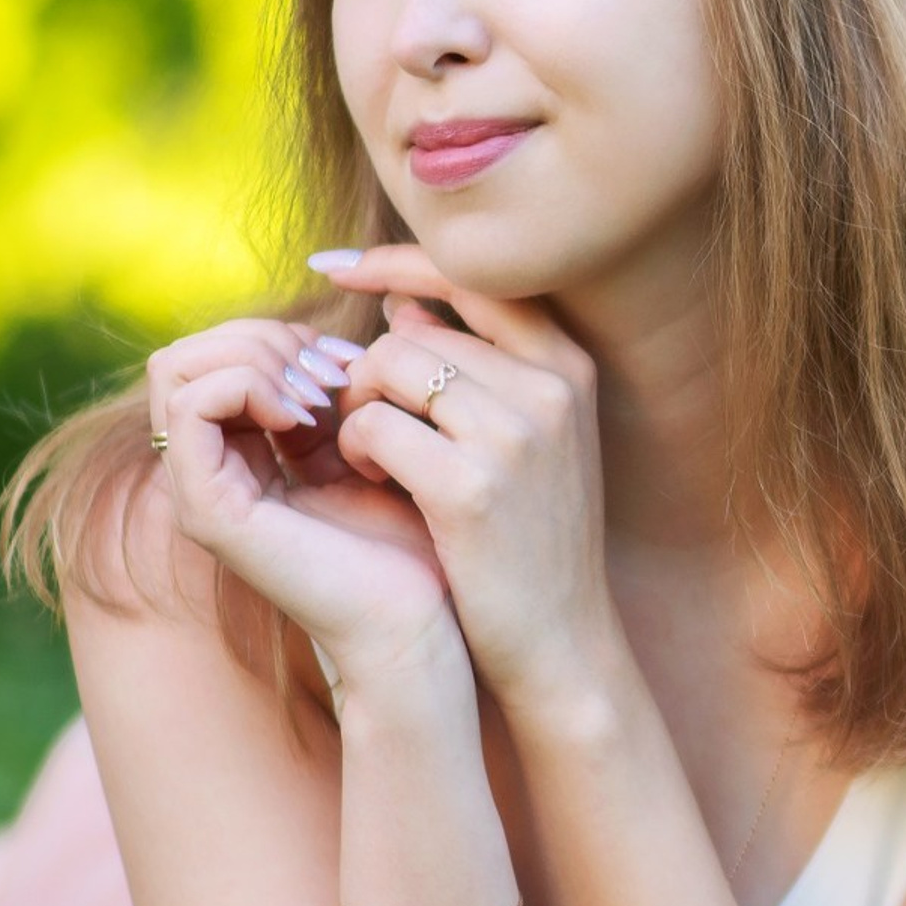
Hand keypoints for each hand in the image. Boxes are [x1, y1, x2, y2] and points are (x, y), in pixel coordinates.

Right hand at [147, 316, 462, 687]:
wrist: (425, 623)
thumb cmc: (422, 538)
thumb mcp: (388, 439)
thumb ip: (359, 386)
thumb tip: (377, 307)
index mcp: (247, 451)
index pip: (218, 351)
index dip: (282, 333)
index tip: (349, 362)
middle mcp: (213, 470)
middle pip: (188, 351)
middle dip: (266, 336)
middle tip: (334, 372)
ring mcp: (202, 492)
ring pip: (178, 368)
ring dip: (256, 356)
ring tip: (321, 394)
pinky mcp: (210, 511)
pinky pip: (190, 408)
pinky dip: (247, 386)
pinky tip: (307, 415)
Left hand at [310, 242, 618, 721]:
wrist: (562, 642)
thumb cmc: (531, 538)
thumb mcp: (531, 440)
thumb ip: (478, 368)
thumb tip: (402, 305)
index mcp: (570, 366)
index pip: (473, 278)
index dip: (397, 263)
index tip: (335, 265)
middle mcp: (552, 387)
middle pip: (413, 330)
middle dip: (366, 372)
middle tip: (360, 425)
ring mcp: (517, 434)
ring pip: (386, 369)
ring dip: (356, 411)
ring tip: (371, 461)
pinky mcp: (471, 486)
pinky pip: (372, 427)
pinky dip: (354, 452)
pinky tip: (371, 484)